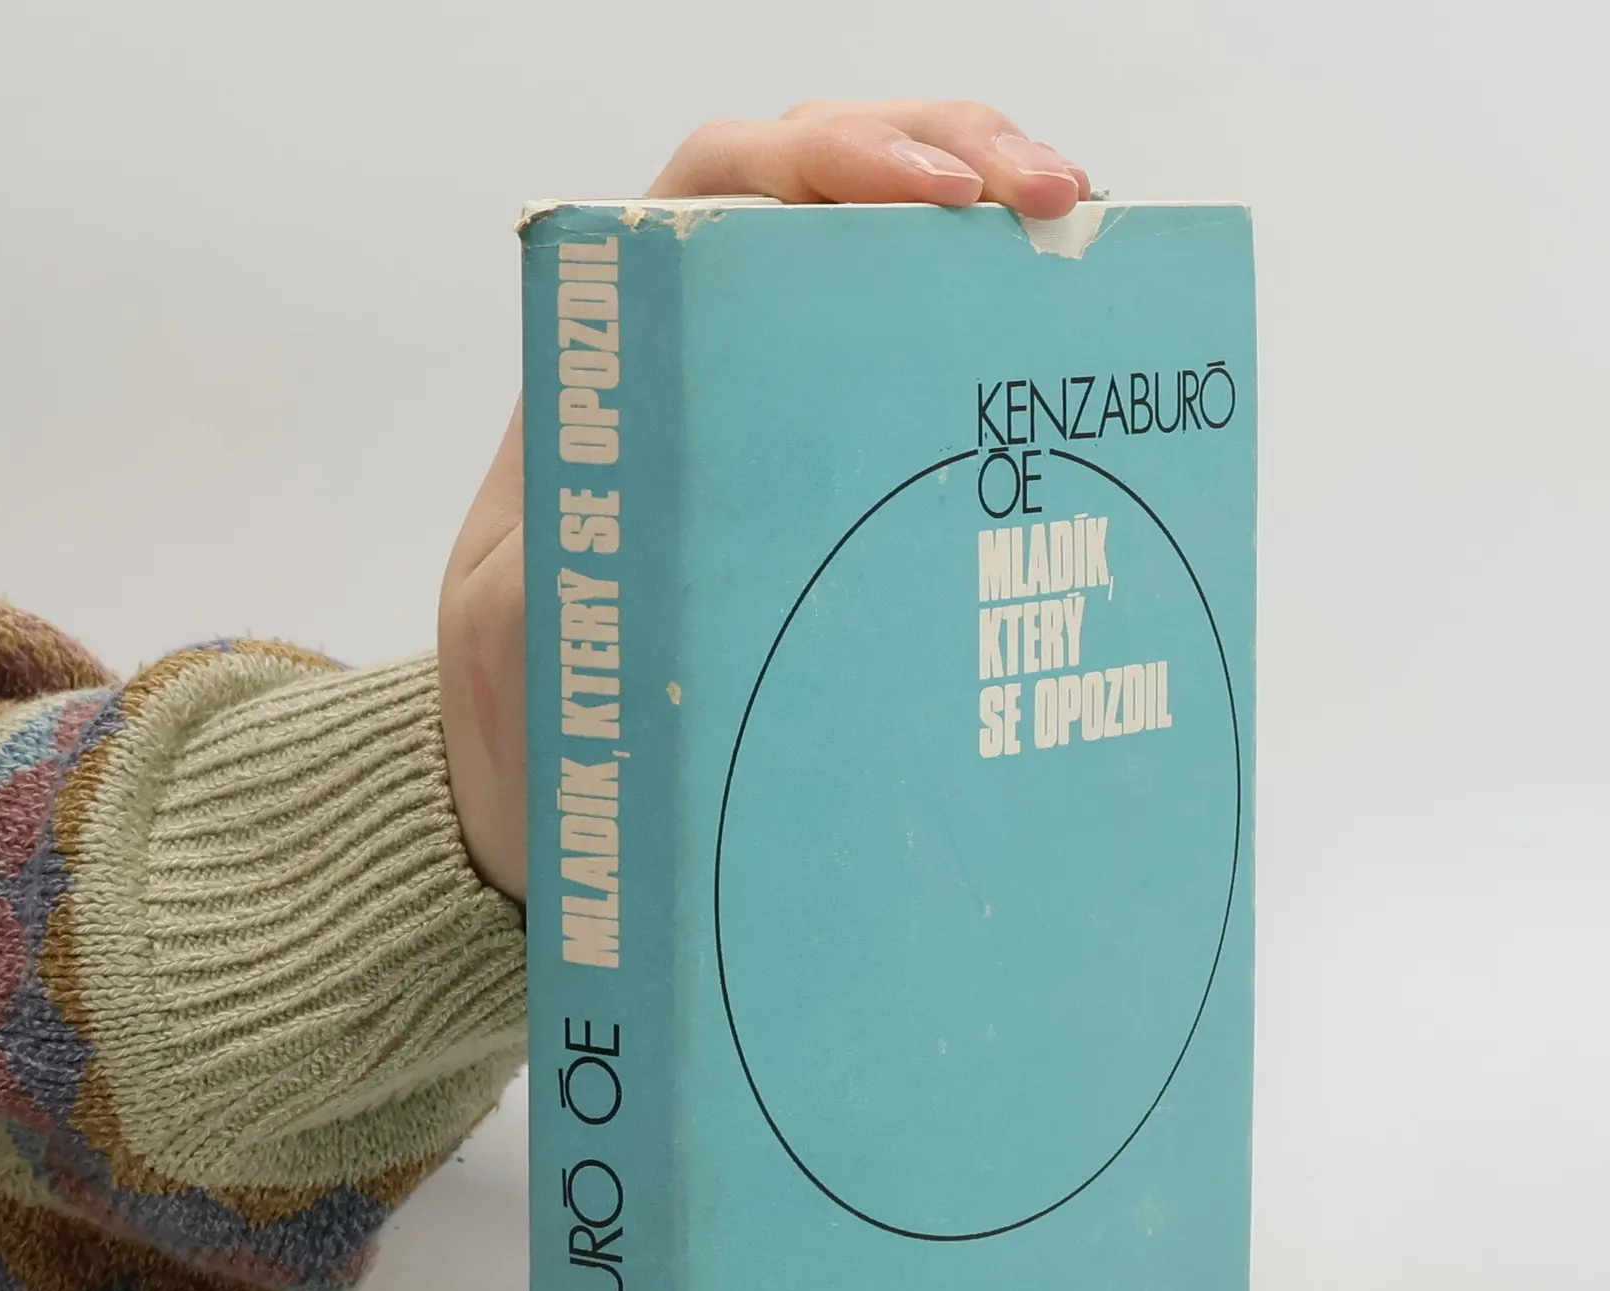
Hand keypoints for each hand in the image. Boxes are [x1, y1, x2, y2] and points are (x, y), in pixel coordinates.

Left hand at [437, 101, 1090, 901]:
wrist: (560, 816)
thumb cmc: (531, 720)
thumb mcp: (519, 641)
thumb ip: (561, 561)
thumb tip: (647, 498)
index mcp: (617, 373)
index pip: (716, 192)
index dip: (825, 157)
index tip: (932, 194)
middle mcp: (703, 368)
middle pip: (825, 189)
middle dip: (951, 155)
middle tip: (1059, 196)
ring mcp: (782, 426)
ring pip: (888, 267)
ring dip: (993, 235)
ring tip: (1091, 245)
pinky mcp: (838, 496)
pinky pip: (926, 387)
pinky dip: (1000, 348)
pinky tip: (1069, 362)